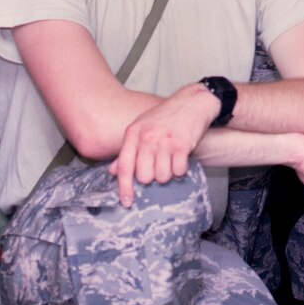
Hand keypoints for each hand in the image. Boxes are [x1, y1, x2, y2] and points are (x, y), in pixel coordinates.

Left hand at [110, 83, 220, 205]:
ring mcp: (165, 141)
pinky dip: (180, 169)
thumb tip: (112, 171)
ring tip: (170, 161)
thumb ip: (127, 150)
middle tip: (157, 166)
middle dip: (151, 177)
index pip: (124, 166)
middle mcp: (147, 138)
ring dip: (167, 173)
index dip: (124, 187)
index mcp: (133, 133)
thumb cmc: (165, 117)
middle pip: (144, 176)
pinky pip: (179, 171)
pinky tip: (180, 158)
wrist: (191, 102)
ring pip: (162, 176)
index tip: (127, 202)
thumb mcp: (141, 128)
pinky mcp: (182, 145)